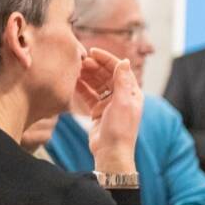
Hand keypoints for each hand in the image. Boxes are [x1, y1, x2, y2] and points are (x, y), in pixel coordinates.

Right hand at [77, 48, 141, 173]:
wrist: (111, 152)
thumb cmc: (119, 129)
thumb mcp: (122, 103)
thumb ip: (122, 81)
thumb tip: (125, 61)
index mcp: (131, 92)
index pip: (119, 69)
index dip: (106, 59)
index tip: (91, 52)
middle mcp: (121, 96)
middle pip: (106, 75)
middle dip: (93, 66)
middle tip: (78, 61)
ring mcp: (109, 103)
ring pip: (96, 84)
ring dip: (86, 76)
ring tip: (74, 69)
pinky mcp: (98, 111)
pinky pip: (89, 95)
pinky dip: (81, 88)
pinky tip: (72, 82)